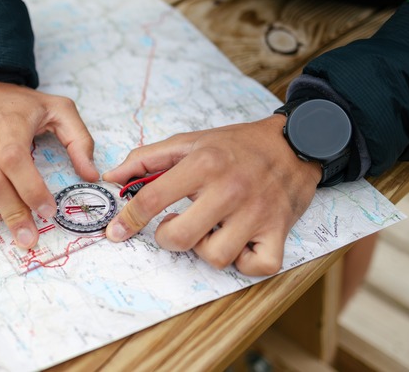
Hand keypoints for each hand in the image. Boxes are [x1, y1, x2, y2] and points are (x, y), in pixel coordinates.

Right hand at [0, 81, 99, 248]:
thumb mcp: (58, 109)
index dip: (31, 190)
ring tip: (0, 214)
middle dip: (11, 214)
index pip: (15, 161)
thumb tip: (90, 175)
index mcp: (7, 122)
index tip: (48, 211)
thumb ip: (79, 139)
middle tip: (28, 235)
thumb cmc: (18, 104)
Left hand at [102, 115, 320, 275]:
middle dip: (168, 237)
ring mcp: (256, 213)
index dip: (128, 218)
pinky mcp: (279, 231)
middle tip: (176, 224)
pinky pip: (256, 267)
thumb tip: (112, 178)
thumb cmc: (237, 146)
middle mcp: (230, 190)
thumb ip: (147, 158)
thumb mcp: (191, 141)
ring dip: (205, 249)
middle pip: (180, 237)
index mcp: (204, 164)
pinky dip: (244, 263)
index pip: (152, 199)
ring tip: (211, 229)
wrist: (295, 142)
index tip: (116, 231)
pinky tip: (239, 244)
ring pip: (214, 257)